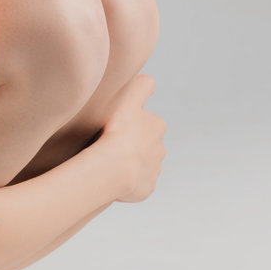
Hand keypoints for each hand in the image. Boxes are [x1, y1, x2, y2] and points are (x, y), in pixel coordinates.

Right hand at [96, 72, 167, 203]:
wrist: (114, 167)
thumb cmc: (117, 130)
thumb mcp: (129, 97)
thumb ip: (141, 85)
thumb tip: (149, 81)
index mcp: (157, 126)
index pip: (147, 121)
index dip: (133, 123)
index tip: (119, 126)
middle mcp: (160, 148)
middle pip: (146, 144)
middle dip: (133, 145)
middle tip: (111, 144)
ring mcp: (154, 170)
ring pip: (142, 165)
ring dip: (130, 163)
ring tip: (110, 162)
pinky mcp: (147, 188)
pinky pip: (137, 184)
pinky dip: (128, 182)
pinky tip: (113, 177)